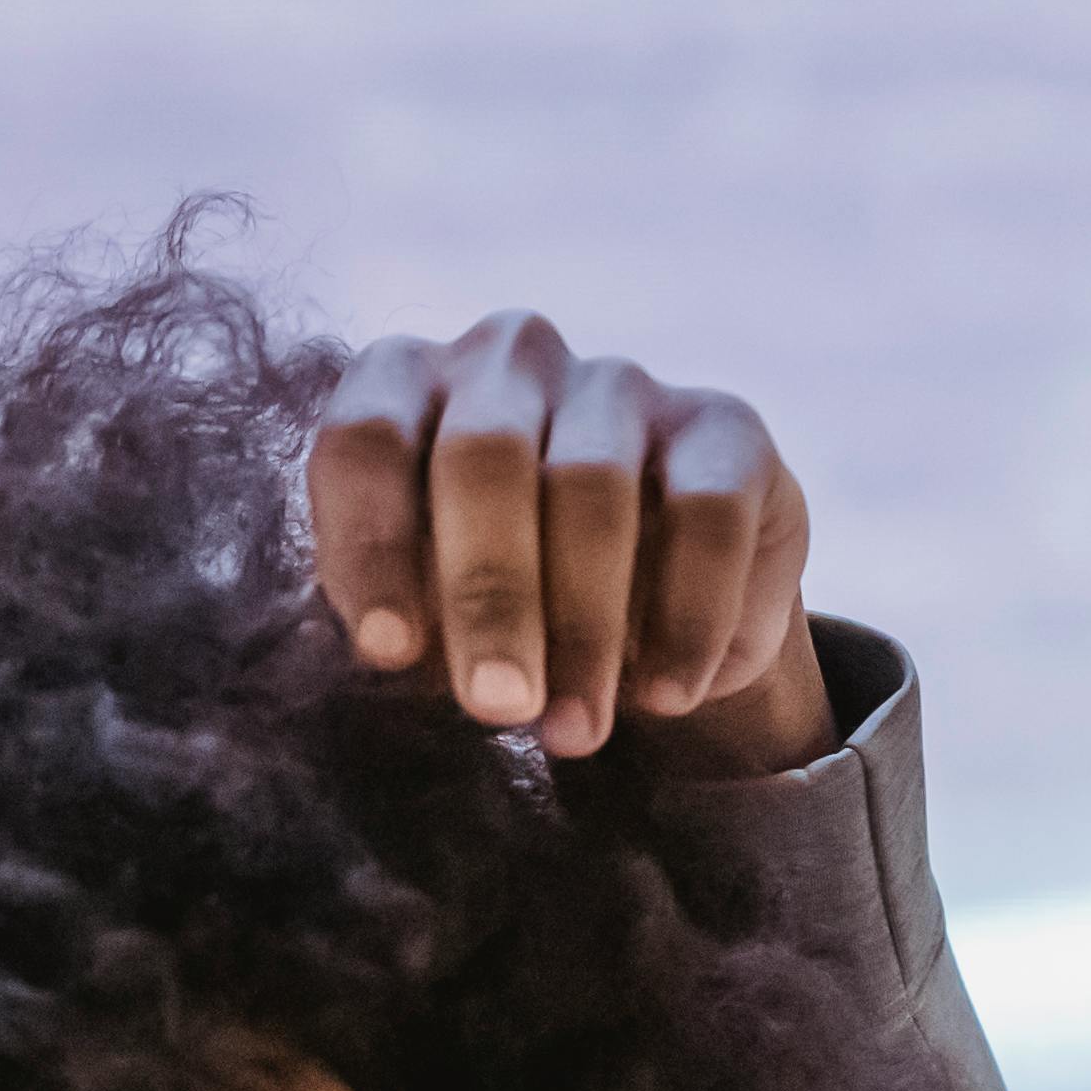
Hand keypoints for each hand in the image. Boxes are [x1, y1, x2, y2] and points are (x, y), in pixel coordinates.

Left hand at [310, 314, 826, 768]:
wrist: (654, 607)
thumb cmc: (503, 601)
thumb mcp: (432, 612)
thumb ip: (407, 617)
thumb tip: (403, 649)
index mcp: (407, 389)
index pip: (365, 440)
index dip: (371, 545)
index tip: (387, 653)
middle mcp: (508, 361)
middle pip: (484, 454)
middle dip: (488, 594)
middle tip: (496, 706)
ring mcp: (619, 382)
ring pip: (593, 484)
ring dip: (584, 628)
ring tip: (575, 730)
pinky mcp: (724, 426)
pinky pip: (707, 515)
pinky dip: (688, 619)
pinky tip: (669, 696)